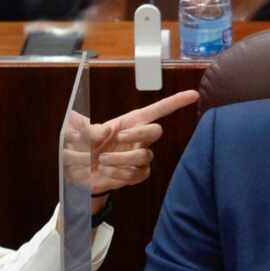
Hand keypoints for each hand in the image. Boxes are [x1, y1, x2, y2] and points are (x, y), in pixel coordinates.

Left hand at [63, 89, 199, 195]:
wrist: (78, 175)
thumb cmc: (80, 148)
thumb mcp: (75, 135)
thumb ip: (83, 129)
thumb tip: (96, 128)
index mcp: (128, 123)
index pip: (157, 110)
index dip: (175, 102)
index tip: (193, 95)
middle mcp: (137, 139)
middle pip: (155, 131)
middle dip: (139, 133)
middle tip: (119, 137)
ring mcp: (138, 157)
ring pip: (145, 155)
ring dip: (121, 159)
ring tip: (101, 161)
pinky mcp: (137, 175)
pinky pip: (138, 174)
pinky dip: (119, 173)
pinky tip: (106, 171)